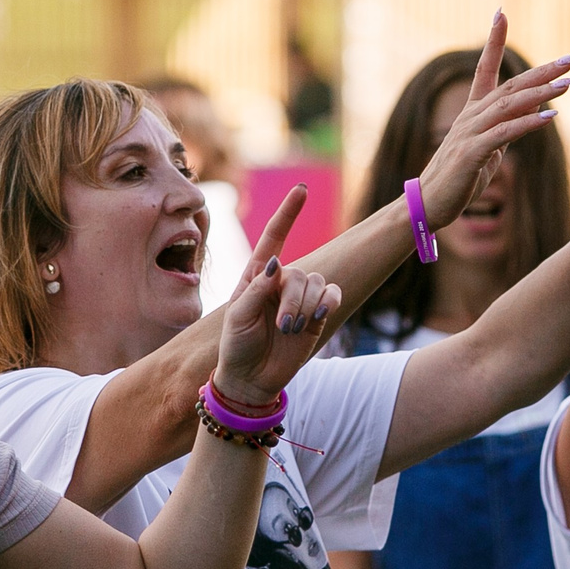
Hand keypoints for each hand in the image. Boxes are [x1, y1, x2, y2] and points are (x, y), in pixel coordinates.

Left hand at [210, 186, 340, 412]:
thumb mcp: (238, 317)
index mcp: (257, 275)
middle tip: (282, 328)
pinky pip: (333, 295)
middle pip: (299, 272)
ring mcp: (301, 298)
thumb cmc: (236, 346)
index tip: (301, 190)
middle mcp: (281, 282)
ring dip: (305, 309)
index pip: (275, 237)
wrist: (252, 379)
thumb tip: (278, 263)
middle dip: (292, 300)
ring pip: (315, 284)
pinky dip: (328, 303)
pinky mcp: (318, 315)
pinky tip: (319, 318)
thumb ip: (258, 289)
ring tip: (289, 332)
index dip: (288, 213)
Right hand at [416, 9, 569, 228]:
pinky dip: (528, 123)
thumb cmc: (457, 180)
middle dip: (541, 71)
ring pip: (508, 105)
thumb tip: (530, 116)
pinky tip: (550, 116)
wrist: (427, 205)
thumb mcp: (486, 151)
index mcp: (472, 113)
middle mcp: (470, 117)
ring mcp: (469, 134)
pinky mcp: (471, 154)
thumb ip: (504, 131)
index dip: (493, 41)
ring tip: (569, 84)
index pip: (483, 69)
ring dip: (541, 92)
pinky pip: (504, 134)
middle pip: (509, 86)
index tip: (501, 13)